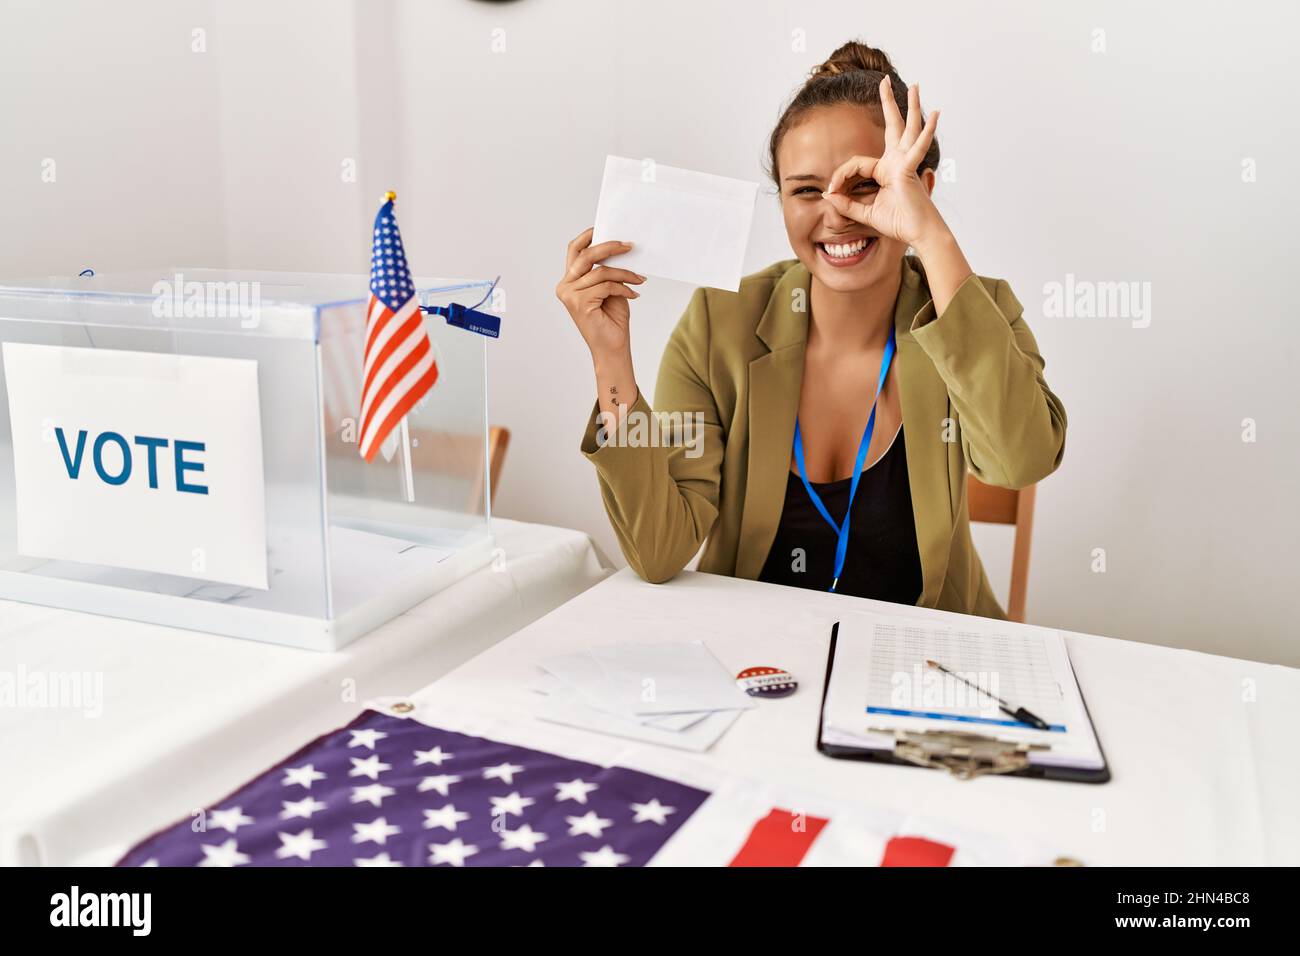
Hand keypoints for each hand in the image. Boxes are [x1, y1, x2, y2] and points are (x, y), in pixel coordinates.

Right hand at [555, 227, 644, 360]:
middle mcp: (565, 286)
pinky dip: (623, 288)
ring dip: (624, 273)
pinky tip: (634, 294)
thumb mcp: (610, 288)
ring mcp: (570, 295)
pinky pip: (606, 286)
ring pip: (600, 271)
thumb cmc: (611, 320)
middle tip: (630, 246)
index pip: (574, 251)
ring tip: (639, 278)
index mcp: (569, 281)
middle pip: (586, 256)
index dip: (588, 236)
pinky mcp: (580, 304)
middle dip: (609, 247)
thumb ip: (607, 269)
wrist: (612, 348)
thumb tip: (618, 247)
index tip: (604, 228)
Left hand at [822, 77, 947, 248]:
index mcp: (885, 171)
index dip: (840, 176)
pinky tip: (936, 114)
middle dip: (888, 103)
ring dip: (910, 106)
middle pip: (892, 127)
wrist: (917, 233)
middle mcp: (896, 162)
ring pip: (907, 128)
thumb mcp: (865, 213)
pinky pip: (916, 147)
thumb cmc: (897, 223)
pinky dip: (926, 131)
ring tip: (916, 86)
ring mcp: (904, 162)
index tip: (830, 192)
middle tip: (885, 81)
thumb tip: (827, 194)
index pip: (856, 164)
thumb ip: (846, 204)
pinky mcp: (909, 168)